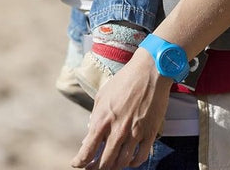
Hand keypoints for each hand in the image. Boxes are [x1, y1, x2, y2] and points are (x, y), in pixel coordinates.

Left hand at [71, 49, 170, 169]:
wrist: (150, 69)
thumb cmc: (125, 80)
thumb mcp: (103, 95)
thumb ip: (95, 116)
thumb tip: (90, 135)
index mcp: (102, 120)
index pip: (86, 152)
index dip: (80, 162)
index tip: (78, 163)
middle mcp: (118, 130)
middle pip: (104, 163)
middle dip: (96, 168)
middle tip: (94, 167)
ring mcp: (135, 132)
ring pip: (121, 163)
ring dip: (115, 166)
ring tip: (112, 163)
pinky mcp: (150, 132)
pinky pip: (140, 157)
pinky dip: (133, 162)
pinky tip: (130, 159)